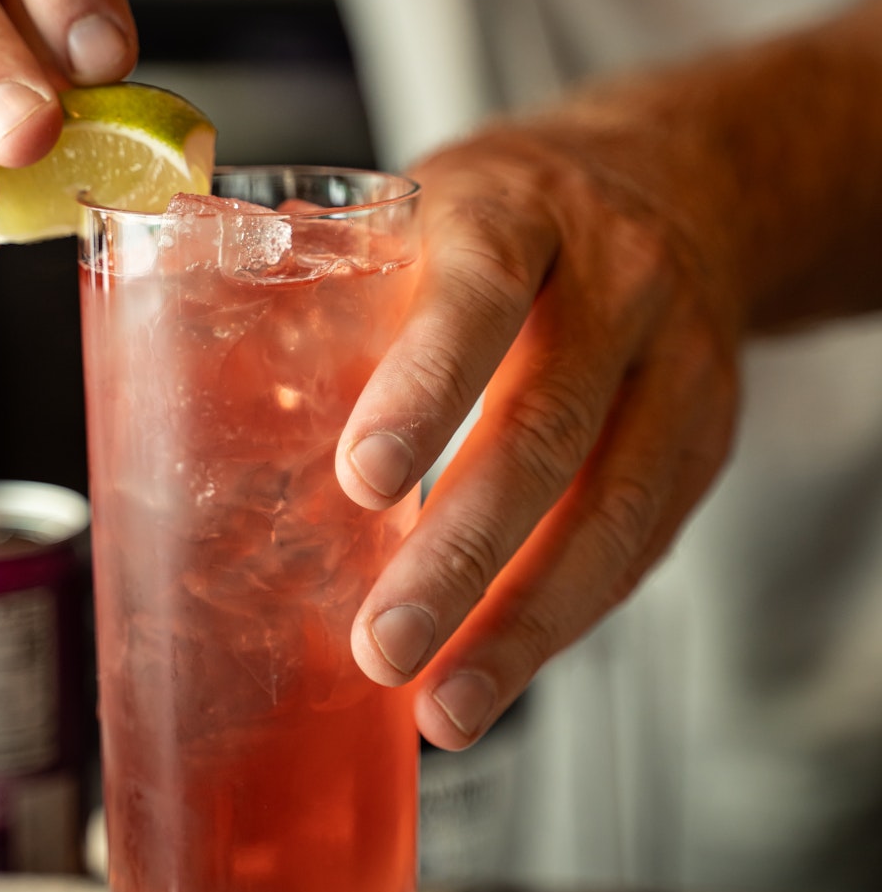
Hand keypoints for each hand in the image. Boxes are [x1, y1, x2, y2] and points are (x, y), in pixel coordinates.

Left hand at [337, 93, 742, 749]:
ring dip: (523, 625)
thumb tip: (186, 380)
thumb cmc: (516, 212)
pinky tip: (500, 670)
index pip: (480, 292)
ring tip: (444, 708)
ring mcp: (677, 365)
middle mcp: (617, 283)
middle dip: (464, 554)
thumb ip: (336, 285)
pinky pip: (642, 543)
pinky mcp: (706, 437)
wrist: (685, 183)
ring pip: (614, 509)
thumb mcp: (427, 208)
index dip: (424, 388)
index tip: (363, 483)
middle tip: (382, 645)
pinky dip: (567, 617)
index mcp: (521, 212)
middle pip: (548, 427)